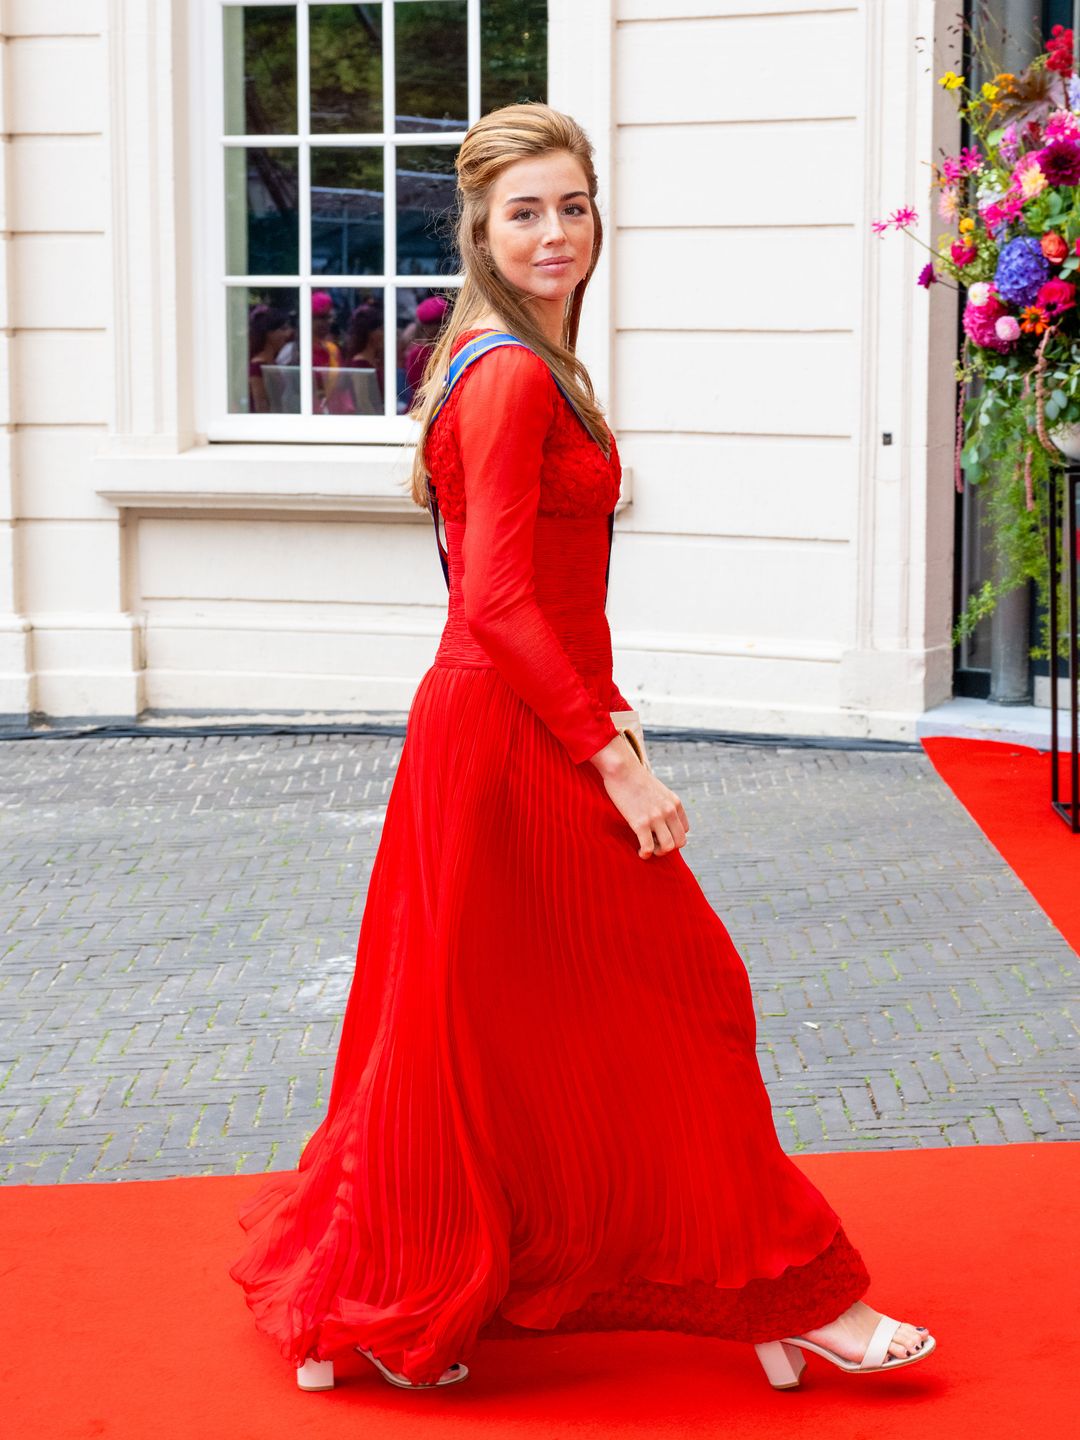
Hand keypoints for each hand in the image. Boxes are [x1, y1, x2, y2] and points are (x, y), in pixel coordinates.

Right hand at [589, 733, 690, 858]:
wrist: (621, 768)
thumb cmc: (634, 778)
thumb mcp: (657, 789)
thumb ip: (662, 803)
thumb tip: (659, 817)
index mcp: (675, 802)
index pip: (685, 829)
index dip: (673, 836)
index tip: (660, 835)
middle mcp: (669, 810)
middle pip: (680, 841)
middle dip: (668, 848)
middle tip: (655, 846)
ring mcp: (655, 817)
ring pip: (668, 847)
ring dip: (658, 853)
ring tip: (648, 850)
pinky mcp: (640, 822)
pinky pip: (648, 847)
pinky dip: (645, 854)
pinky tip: (640, 852)